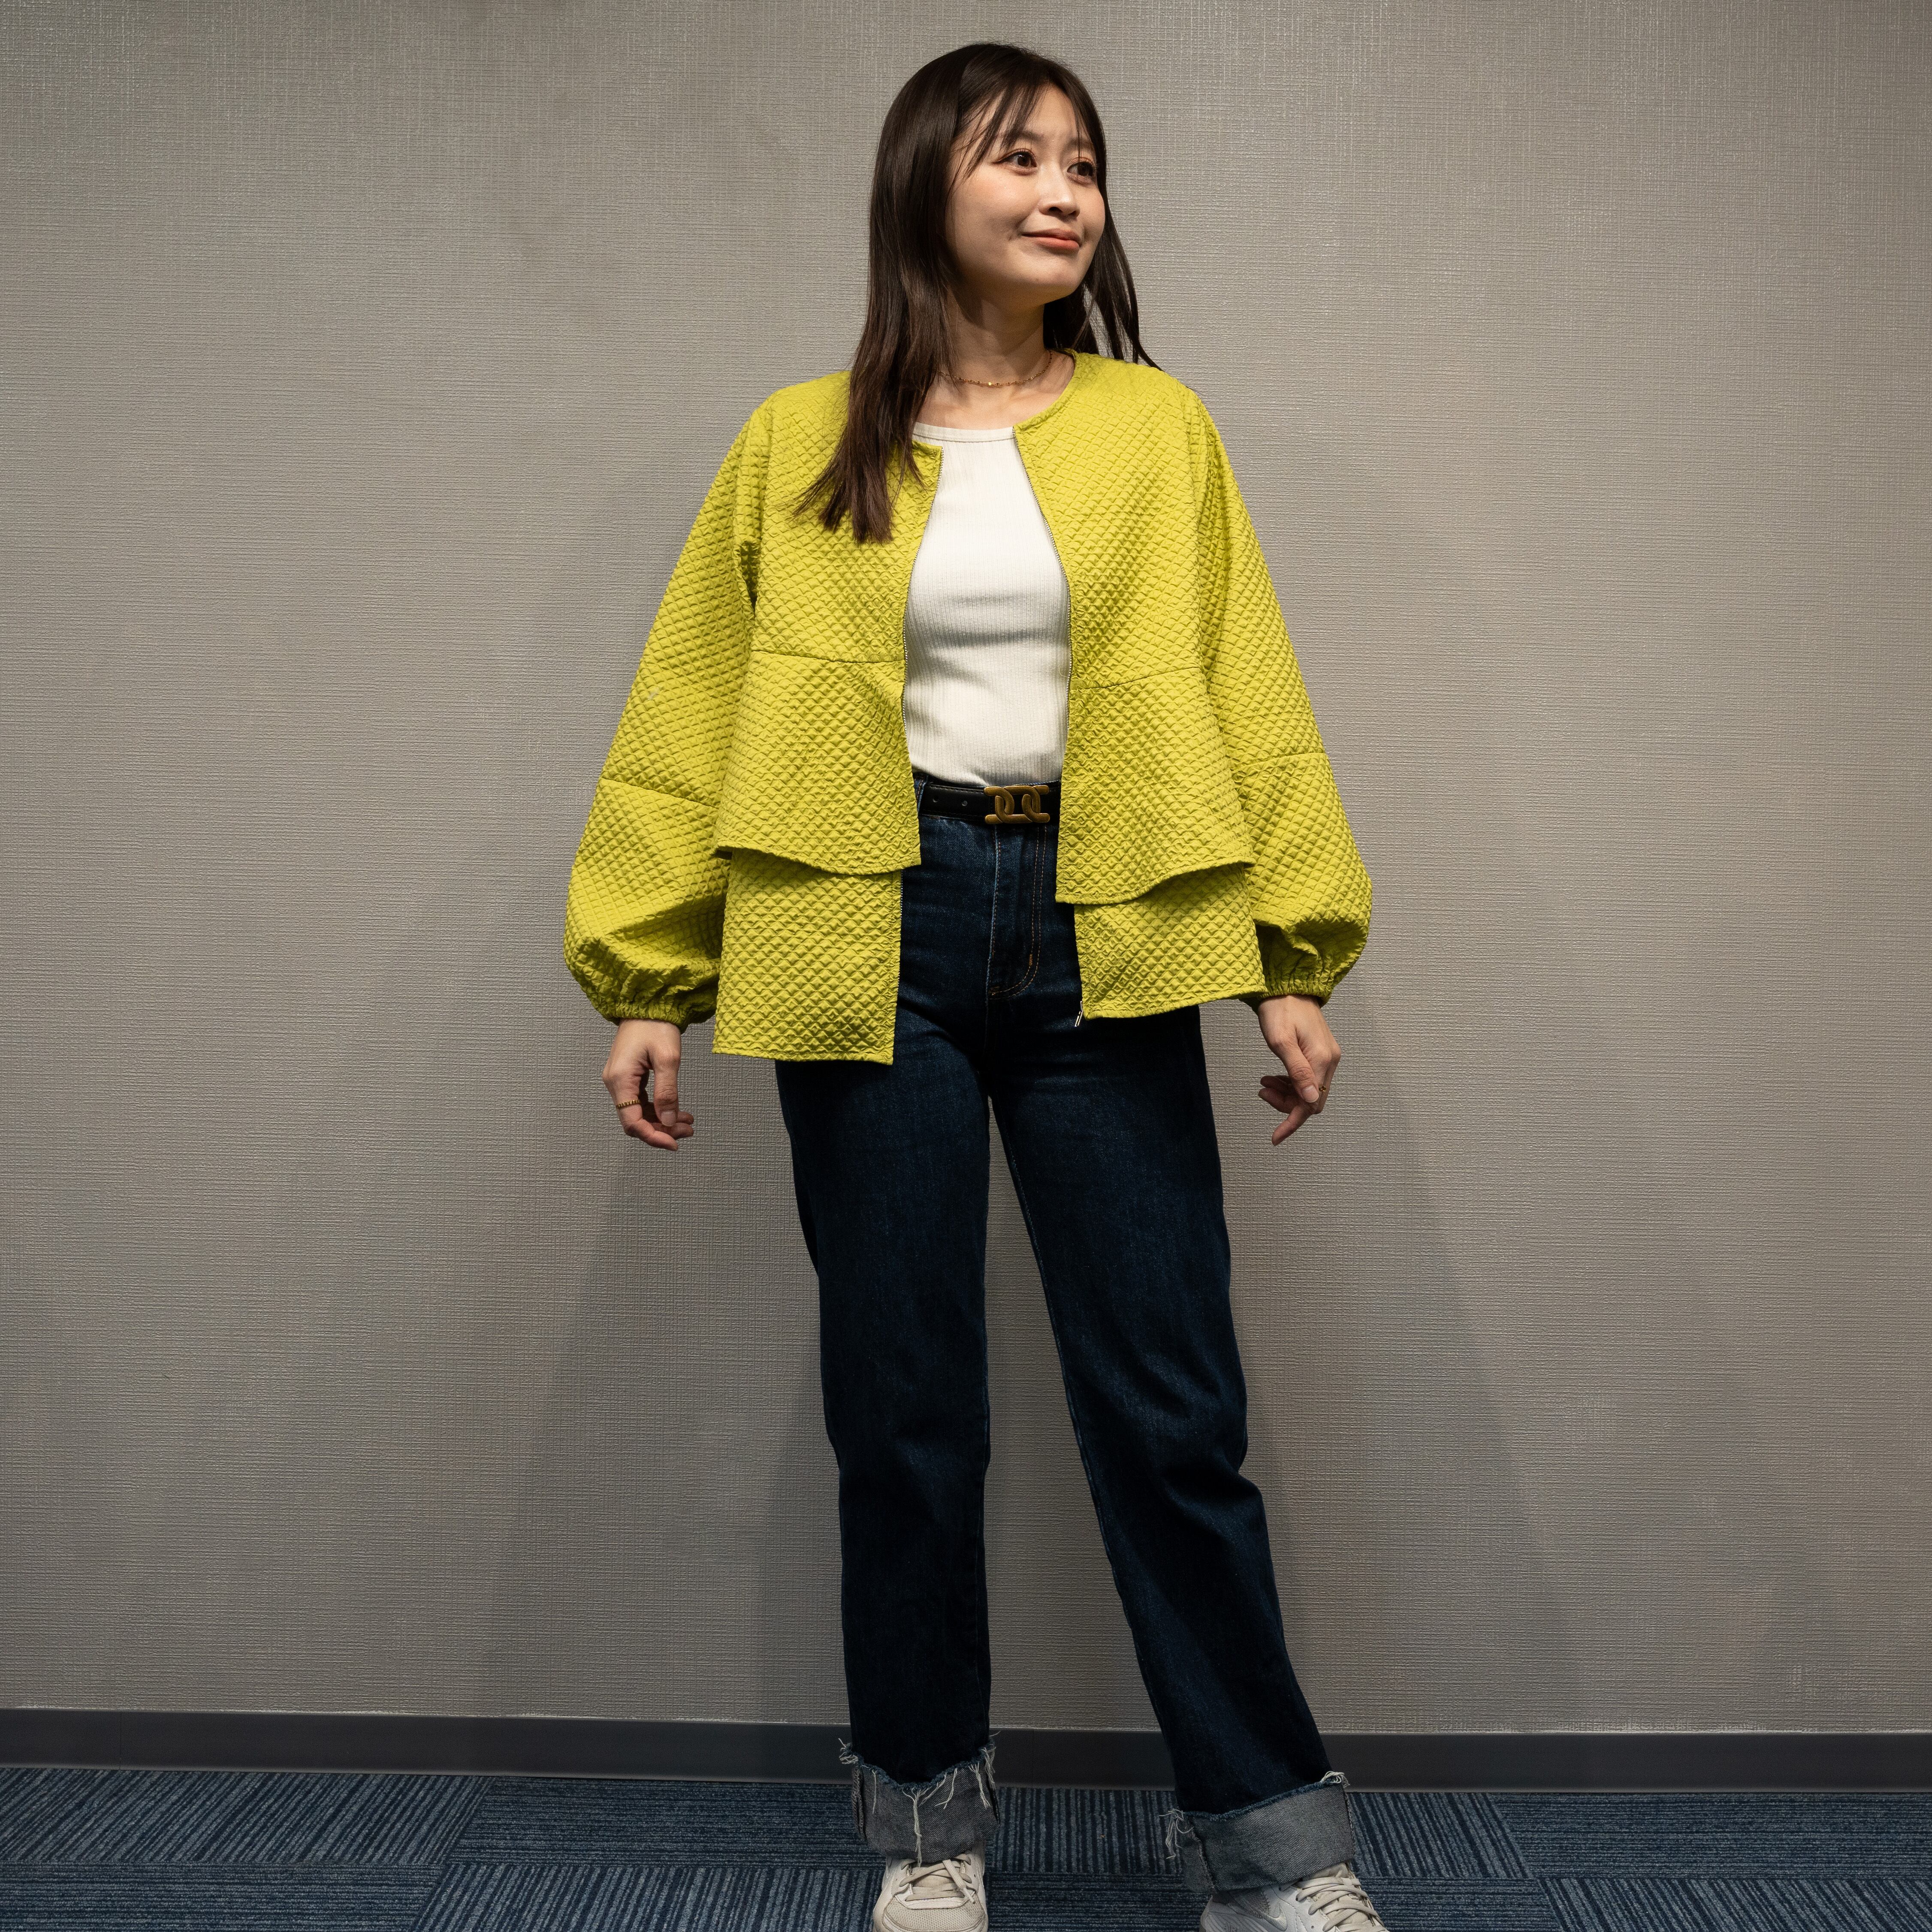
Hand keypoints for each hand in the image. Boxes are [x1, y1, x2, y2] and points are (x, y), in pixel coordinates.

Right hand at [605, 1018, 695, 1149]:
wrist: (646, 1004)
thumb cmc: (655, 1025)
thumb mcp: (668, 1058)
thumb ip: (668, 1092)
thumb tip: (669, 1121)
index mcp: (620, 1079)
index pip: (631, 1122)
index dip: (652, 1136)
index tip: (674, 1143)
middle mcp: (615, 1083)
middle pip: (634, 1121)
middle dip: (661, 1130)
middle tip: (688, 1131)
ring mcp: (620, 1080)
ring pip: (638, 1113)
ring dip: (662, 1121)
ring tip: (687, 1122)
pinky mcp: (627, 1077)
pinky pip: (640, 1102)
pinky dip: (658, 1109)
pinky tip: (678, 1111)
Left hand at [1254, 994, 1338, 1144]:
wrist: (1287, 986)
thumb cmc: (1279, 1010)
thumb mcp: (1281, 1041)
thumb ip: (1296, 1071)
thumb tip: (1310, 1100)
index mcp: (1321, 1060)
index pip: (1310, 1104)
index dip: (1292, 1122)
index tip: (1275, 1137)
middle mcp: (1329, 1061)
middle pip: (1311, 1100)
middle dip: (1286, 1104)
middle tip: (1262, 1092)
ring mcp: (1326, 1056)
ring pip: (1308, 1090)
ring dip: (1286, 1093)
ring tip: (1264, 1083)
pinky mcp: (1320, 1052)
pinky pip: (1308, 1078)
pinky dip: (1290, 1082)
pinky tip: (1273, 1076)